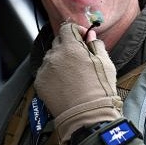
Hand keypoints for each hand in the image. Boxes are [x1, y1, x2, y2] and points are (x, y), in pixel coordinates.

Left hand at [34, 22, 121, 143]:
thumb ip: (96, 46)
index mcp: (70, 48)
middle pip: (57, 42)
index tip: (83, 38)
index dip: (76, 30)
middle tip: (79, 57)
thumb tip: (90, 36)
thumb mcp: (105, 64)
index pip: (67, 28)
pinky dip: (52, 74)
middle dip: (68, 45)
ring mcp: (44, 70)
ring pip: (50, 57)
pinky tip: (64, 83)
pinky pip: (45, 72)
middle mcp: (54, 56)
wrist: (87, 116)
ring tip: (71, 73)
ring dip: (59, 60)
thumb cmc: (100, 90)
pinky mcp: (40, 83)